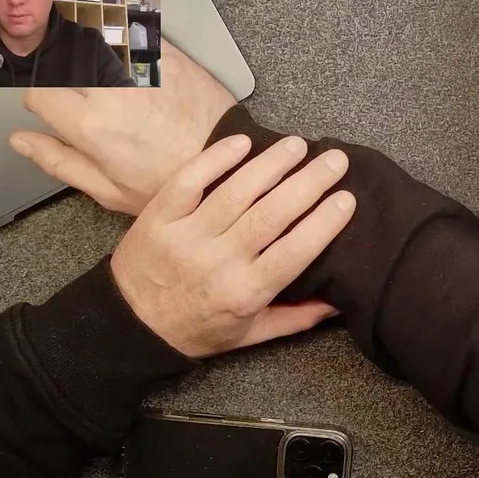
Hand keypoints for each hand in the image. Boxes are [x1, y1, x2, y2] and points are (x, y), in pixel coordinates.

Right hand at [9, 41, 236, 214]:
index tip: (53, 104)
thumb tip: (21, 141)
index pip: (39, 93)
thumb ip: (59, 161)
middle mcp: (111, 91)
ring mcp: (140, 69)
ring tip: (107, 72)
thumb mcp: (111, 190)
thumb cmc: (176, 182)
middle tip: (82, 87)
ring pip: (93, 40)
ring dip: (92, 49)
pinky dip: (124, 34)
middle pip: (64, 63)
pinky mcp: (167, 55)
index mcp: (91, 126)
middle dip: (66, 72)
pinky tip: (130, 51)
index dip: (42, 99)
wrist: (230, 164)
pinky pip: (131, 31)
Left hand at [111, 134, 354, 357]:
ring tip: (298, 145)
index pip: (295, 252)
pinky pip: (190, 181)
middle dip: (309, 183)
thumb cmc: (196, 329)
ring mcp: (187, 236)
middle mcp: (219, 261)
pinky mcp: (160, 216)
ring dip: (272, 164)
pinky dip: (216, 159)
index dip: (324, 223)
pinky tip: (243, 143)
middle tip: (335, 160)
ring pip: (237, 192)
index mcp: (245, 291)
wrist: (131, 326)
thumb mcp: (251, 334)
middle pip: (272, 214)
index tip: (347, 199)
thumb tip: (340, 301)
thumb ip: (297, 317)